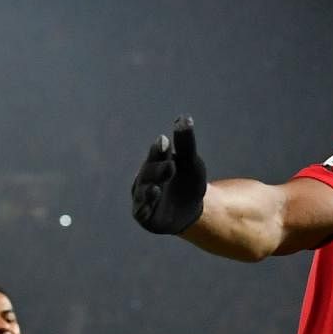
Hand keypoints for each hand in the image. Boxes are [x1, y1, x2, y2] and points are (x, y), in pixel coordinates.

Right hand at [131, 115, 206, 233]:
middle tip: (170, 167)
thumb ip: (186, 143)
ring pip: (143, 193)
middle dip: (158, 170)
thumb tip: (184, 117)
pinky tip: (146, 209)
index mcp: (156, 162)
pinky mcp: (145, 216)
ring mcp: (143, 197)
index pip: (157, 153)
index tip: (165, 142)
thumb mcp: (192, 163)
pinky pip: (141, 212)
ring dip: (148, 191)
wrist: (191, 211)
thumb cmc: (188, 182)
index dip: (160, 149)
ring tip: (156, 189)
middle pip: (149, 173)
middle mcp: (146, 178)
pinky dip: (143, 210)